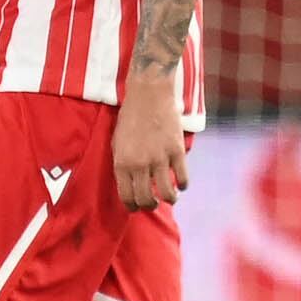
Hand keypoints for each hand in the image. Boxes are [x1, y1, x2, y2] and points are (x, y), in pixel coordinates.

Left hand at [114, 67, 189, 211]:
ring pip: (167, 194)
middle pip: (146, 200)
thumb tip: (129, 183)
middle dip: (150, 205)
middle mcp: (140, 165)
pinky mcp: (177, 151)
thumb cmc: (130, 116)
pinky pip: (182, 178)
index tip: (136, 207)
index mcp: (122, 163)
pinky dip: (182, 185)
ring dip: (169, 199)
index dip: (132, 207)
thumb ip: (122, 163)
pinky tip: (180, 183)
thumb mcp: (117, 141)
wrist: (149, 94)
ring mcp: (160, 159)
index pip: (127, 197)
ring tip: (169, 197)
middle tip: (153, 203)